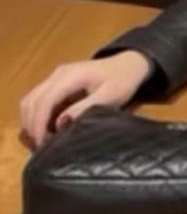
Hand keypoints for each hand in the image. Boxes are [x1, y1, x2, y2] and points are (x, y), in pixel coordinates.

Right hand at [18, 50, 153, 149]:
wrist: (129, 64)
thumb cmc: (122, 80)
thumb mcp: (110, 97)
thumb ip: (85, 108)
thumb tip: (59, 123)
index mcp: (70, 76)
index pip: (44, 101)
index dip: (38, 124)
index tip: (41, 146)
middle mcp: (58, 74)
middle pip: (32, 100)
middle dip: (32, 126)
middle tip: (40, 148)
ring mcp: (56, 77)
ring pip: (31, 100)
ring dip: (31, 121)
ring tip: (41, 142)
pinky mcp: (57, 83)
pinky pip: (38, 100)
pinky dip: (36, 116)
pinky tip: (46, 131)